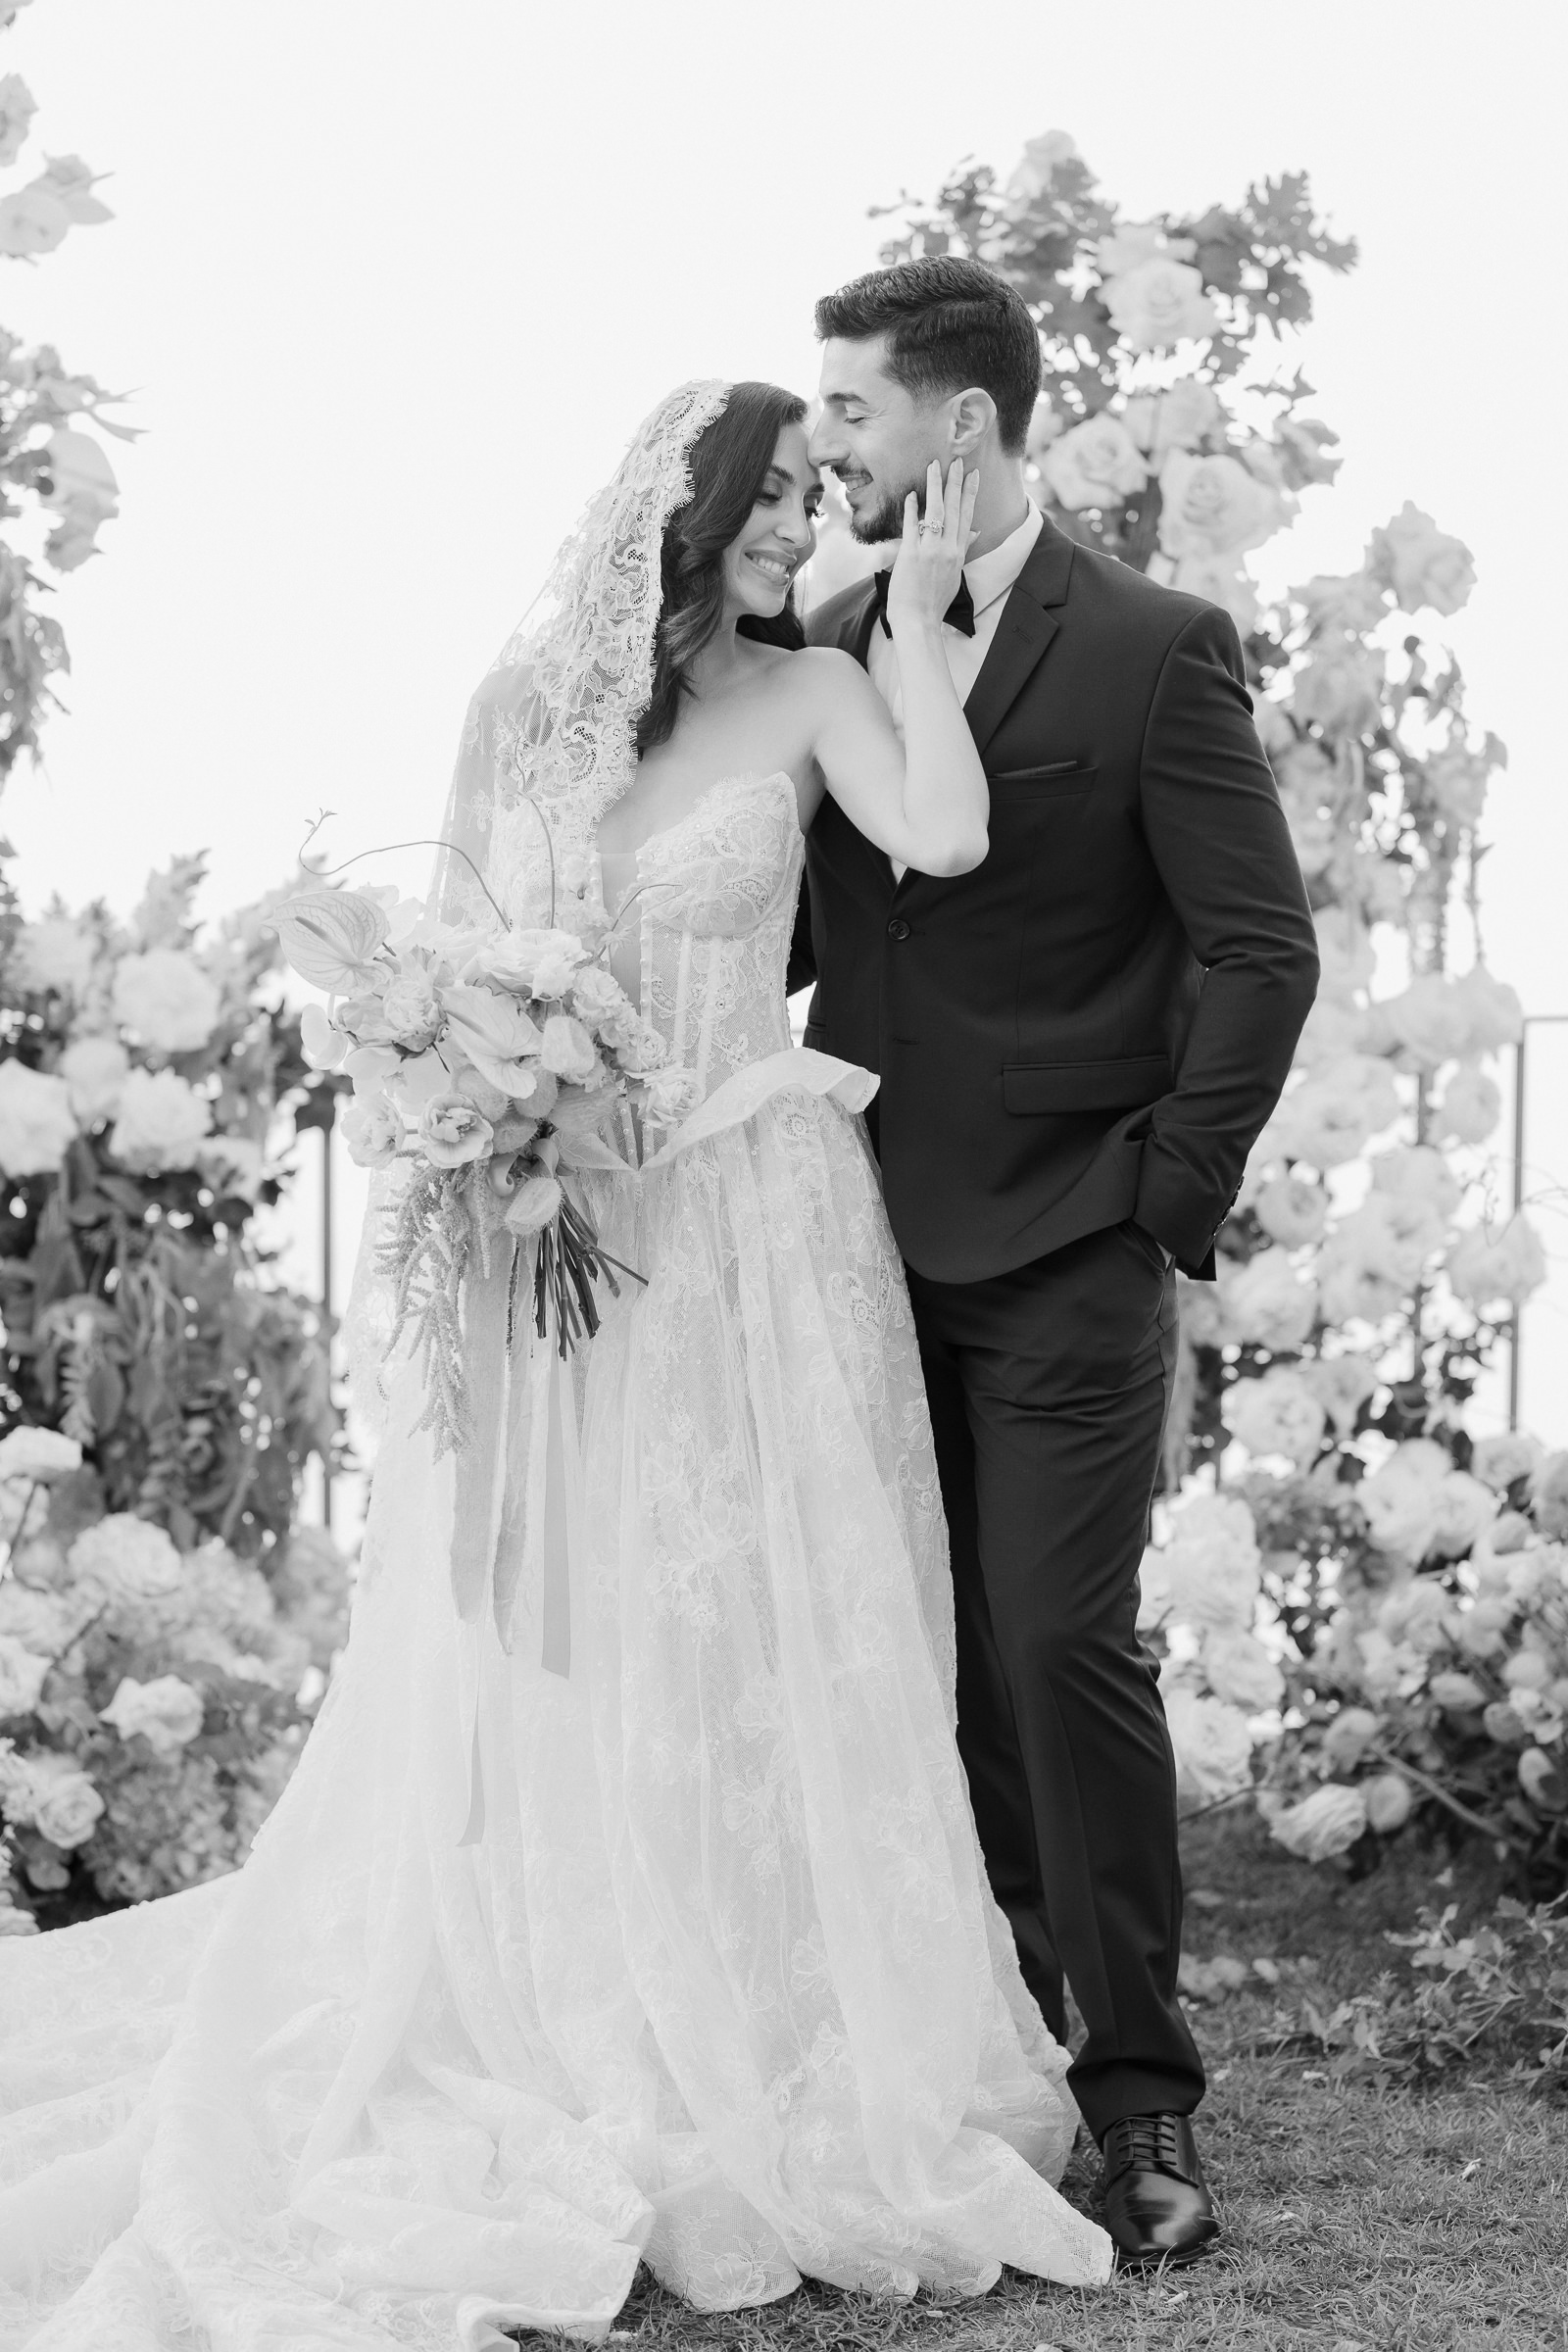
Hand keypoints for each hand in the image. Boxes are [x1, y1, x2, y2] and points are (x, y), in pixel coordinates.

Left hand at [884, 458, 978, 639]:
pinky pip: (912, 526)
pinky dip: (911, 509)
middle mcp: (947, 550)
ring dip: (934, 486)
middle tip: (957, 460)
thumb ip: (963, 551)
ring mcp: (930, 551)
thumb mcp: (955, 576)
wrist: (919, 622)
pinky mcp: (911, 555)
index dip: (970, 494)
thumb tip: (975, 533)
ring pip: (935, 511)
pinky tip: (910, 494)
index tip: (974, 475)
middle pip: (953, 509)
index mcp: (958, 554)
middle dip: (956, 482)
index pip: (967, 518)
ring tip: (934, 465)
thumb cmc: (934, 603)